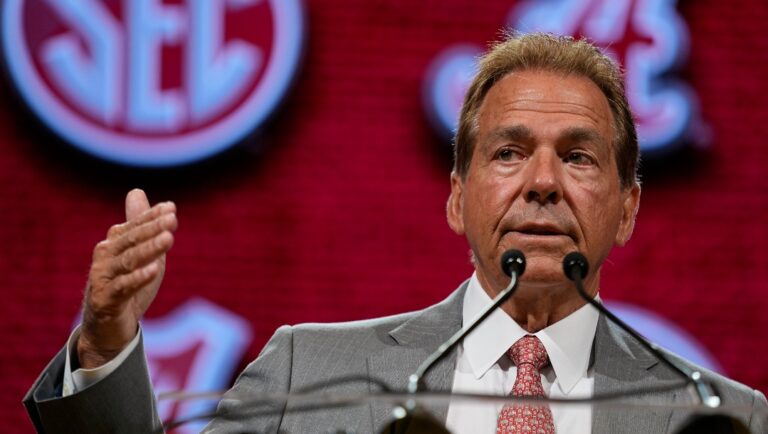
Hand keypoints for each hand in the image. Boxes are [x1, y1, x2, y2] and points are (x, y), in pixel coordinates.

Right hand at [77, 189, 177, 367]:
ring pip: (128, 260)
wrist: (108, 325)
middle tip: (173, 219)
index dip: (152, 216)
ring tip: (168, 239)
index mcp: (114, 243)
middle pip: (132, 240)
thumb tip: (136, 191)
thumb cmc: (126, 284)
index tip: (171, 207)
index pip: (135, 225)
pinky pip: (122, 287)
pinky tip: (153, 270)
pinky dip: (138, 277)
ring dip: (149, 249)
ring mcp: (102, 277)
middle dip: (153, 228)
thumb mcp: (138, 253)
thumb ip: (140, 225)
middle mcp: (105, 256)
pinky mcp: (104, 299)